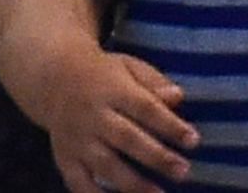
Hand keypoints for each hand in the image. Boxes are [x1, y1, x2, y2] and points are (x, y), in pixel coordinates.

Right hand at [32, 47, 196, 191]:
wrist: (54, 78)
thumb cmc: (104, 74)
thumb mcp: (130, 66)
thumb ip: (154, 83)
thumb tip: (179, 97)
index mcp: (113, 89)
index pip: (145, 108)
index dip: (170, 125)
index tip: (194, 141)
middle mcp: (94, 116)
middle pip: (127, 139)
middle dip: (156, 157)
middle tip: (183, 171)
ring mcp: (77, 140)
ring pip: (105, 165)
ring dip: (133, 184)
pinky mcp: (64, 158)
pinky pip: (78, 183)